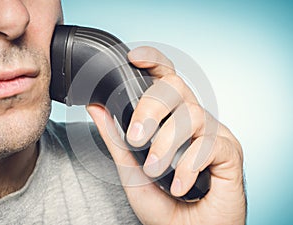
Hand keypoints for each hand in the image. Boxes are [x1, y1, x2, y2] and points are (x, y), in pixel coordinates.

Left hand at [87, 47, 245, 224]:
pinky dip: (190, 165)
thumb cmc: (163, 202)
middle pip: (176, 88)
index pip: (166, 78)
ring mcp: (213, 132)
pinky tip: (180, 185)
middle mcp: (194, 119)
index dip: (154, 62)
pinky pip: (210, 144)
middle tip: (137, 138)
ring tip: (156, 170)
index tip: (134, 58)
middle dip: (152, 108)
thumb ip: (115, 138)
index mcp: (172, 118)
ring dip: (168, 144)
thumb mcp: (131, 169)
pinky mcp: (230, 151)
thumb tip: (96, 107)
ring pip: (192, 116)